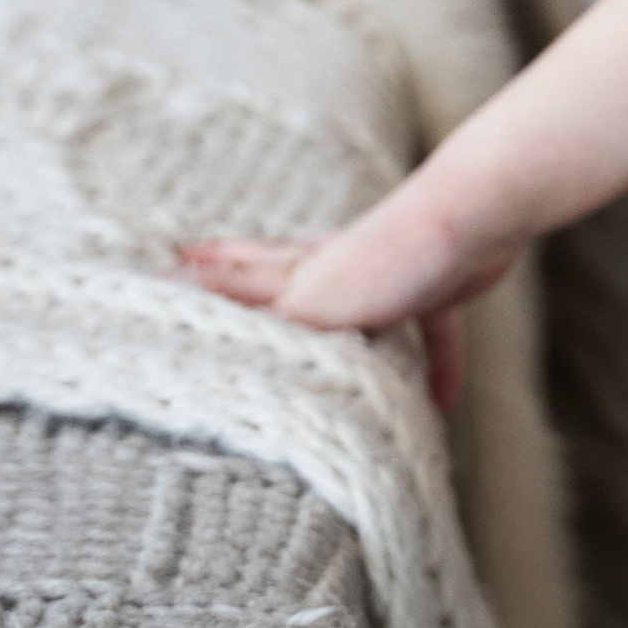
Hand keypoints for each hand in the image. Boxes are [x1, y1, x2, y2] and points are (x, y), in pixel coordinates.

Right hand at [179, 212, 506, 413]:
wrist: (472, 220)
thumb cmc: (387, 253)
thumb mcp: (307, 296)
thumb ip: (264, 319)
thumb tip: (206, 339)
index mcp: (297, 270)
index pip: (233, 276)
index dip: (195, 280)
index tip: (156, 275)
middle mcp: (335, 267)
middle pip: (282, 275)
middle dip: (245, 283)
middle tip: (206, 270)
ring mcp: (386, 274)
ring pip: (357, 313)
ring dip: (348, 344)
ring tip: (333, 364)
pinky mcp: (438, 286)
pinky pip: (432, 333)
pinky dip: (434, 368)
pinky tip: (440, 407)